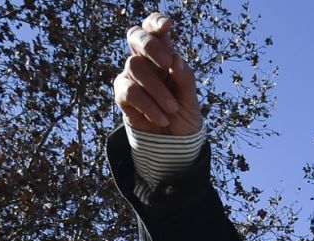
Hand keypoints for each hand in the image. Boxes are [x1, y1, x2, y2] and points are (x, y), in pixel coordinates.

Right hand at [116, 13, 204, 136]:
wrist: (174, 144)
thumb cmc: (183, 115)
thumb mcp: (191, 97)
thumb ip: (185, 78)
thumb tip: (175, 59)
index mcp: (163, 55)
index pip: (153, 29)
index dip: (155, 22)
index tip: (166, 26)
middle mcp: (145, 61)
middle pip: (136, 36)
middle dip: (151, 45)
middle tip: (167, 63)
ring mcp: (131, 76)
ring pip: (134, 65)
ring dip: (157, 89)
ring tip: (172, 108)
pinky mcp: (122, 95)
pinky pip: (130, 91)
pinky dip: (148, 105)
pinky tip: (161, 118)